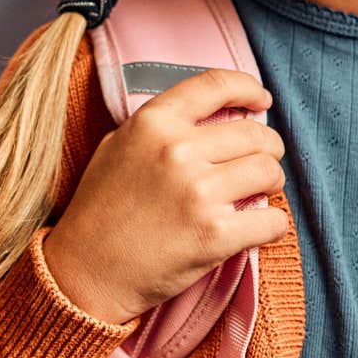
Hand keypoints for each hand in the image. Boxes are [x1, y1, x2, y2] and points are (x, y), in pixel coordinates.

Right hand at [44, 69, 289, 324]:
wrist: (85, 272)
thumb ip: (159, 127)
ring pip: (269, 172)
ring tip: (260, 193)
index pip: (216, 85)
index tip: (261, 101)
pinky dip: (272, 225)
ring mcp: (198, 192)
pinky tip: (260, 227)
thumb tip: (210, 118)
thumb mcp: (116, 147)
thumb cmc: (99, 211)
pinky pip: (271, 221)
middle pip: (254, 134)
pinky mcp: (214, 235)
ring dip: (272, 183)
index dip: (248, 88)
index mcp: (153, 122)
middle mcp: (177, 150)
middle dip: (269, 147)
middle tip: (263, 162)